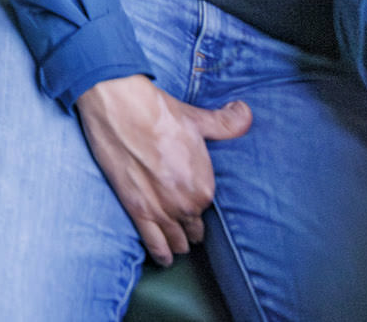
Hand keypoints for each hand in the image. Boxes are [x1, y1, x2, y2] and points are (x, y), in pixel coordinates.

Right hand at [75, 75, 251, 265]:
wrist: (121, 106)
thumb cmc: (159, 112)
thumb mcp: (199, 119)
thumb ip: (227, 123)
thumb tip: (245, 114)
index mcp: (204, 186)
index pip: (207, 208)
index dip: (198, 205)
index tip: (192, 204)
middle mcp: (186, 204)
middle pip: (192, 229)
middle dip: (189, 228)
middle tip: (183, 225)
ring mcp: (160, 209)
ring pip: (175, 240)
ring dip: (177, 243)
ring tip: (177, 246)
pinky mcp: (136, 209)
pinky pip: (153, 242)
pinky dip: (160, 254)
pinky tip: (164, 259)